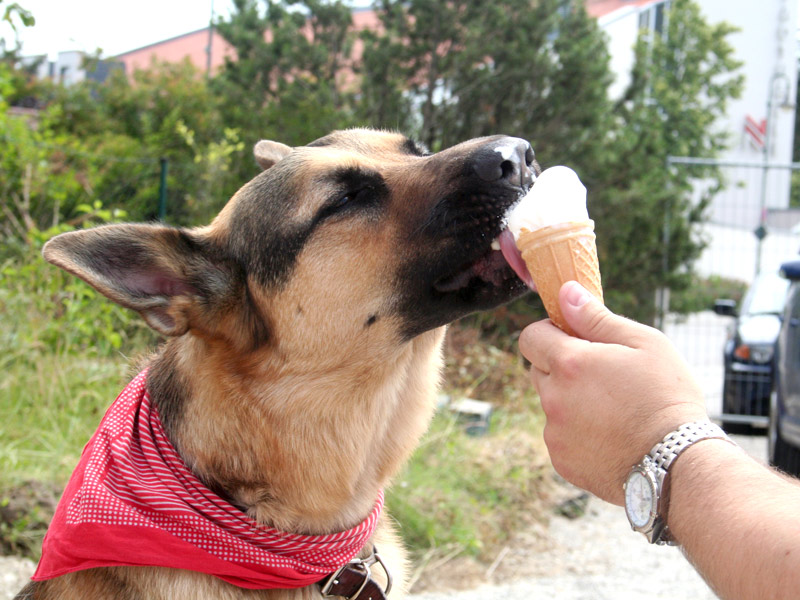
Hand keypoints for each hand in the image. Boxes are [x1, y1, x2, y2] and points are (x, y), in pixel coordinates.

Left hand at [519, 281, 707, 503]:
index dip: (551, 334)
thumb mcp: (644, 344)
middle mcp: (553, 398)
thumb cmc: (667, 397)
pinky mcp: (561, 461)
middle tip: (602, 376)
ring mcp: (554, 433)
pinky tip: (611, 436)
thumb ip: (597, 317)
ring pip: (551, 406)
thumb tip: (566, 292)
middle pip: (538, 371)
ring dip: (570, 402)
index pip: (531, 337)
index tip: (575, 340)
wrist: (678, 466)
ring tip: (614, 411)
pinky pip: (560, 437)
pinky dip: (578, 434)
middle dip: (561, 368)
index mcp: (569, 364)